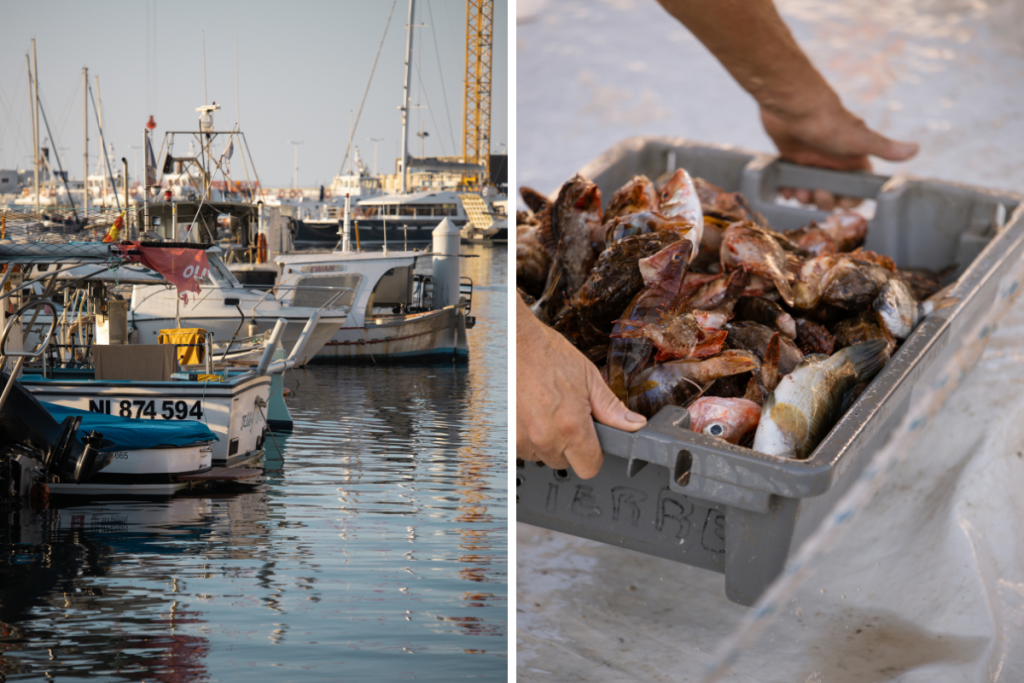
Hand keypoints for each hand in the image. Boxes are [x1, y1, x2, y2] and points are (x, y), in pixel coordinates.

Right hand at [517, 295, 646, 478]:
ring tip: (542, 410)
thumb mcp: (588, 377)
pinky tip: (527, 412)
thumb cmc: (546, 353)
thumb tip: (634, 424)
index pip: (589, 467)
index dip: (593, 454)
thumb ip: (611, 408)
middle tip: (564, 417)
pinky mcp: (504, 434)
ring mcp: (520, 437)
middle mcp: (544, 436)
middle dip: (568, 446)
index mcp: (571, 425)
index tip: (590, 441)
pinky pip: (520, 448)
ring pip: (541, 456)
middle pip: (564, 463)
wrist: (512, 341)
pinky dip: (525, 435)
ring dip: (545, 441)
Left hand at [761, 105, 917, 209]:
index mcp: (852, 162)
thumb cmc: (829, 122)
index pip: (855, 190)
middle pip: (830, 195)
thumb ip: (884, 148)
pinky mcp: (792, 159)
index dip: (849, 200)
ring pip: (809, 191)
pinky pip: (790, 182)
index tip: (840, 200)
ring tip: (798, 192)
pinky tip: (785, 190)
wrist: (795, 106)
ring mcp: (811, 162)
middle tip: (815, 194)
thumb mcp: (860, 139)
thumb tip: (916, 150)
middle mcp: (833, 164)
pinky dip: (787, 190)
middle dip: (823, 201)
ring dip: (804, 198)